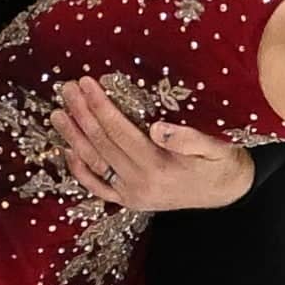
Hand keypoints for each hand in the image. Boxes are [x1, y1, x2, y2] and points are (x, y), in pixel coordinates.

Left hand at [52, 77, 254, 213]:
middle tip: (66, 90)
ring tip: (58, 114)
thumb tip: (157, 128)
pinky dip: (81, 171)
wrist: (227, 193)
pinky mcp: (130, 202)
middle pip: (102, 144)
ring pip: (94, 163)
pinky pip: (98, 187)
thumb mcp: (215, 147)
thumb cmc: (220, 163)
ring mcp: (132, 195)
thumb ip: (188, 139)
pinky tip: (69, 151)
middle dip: (81, 114)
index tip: (86, 83)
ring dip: (74, 138)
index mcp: (158, 167)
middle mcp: (140, 184)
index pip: (119, 131)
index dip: (100, 106)